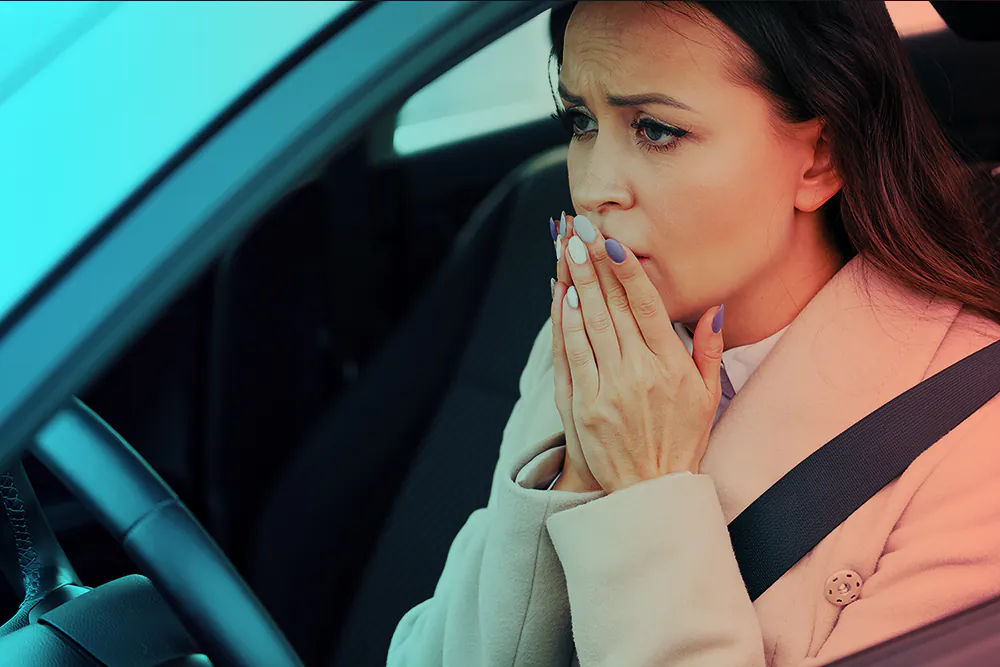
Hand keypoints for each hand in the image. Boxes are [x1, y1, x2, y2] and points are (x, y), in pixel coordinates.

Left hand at [556, 215, 725, 493]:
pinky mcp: (584, 405)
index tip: (612, 241)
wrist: (651, 493)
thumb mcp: (707, 397)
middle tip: (580, 229)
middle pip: (613, 307)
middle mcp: (639, 373)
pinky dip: (564, 323)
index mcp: (670, 367)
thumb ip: (706, 349)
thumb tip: (711, 308)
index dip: (627, 271)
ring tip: (565, 249)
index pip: (647, 307)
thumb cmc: (681, 441)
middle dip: (594, 264)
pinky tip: (561, 296)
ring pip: (589, 324)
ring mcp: (609, 389)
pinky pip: (572, 355)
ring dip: (575, 283)